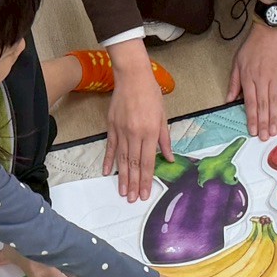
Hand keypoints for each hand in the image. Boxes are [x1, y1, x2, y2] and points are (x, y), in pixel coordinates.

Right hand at [104, 42, 172, 203]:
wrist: (132, 77)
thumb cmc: (151, 94)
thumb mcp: (163, 116)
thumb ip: (165, 139)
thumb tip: (169, 159)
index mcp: (149, 132)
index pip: (147, 162)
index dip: (146, 180)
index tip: (145, 194)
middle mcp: (134, 134)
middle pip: (133, 164)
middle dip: (133, 184)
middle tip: (132, 200)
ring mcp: (121, 131)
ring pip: (121, 159)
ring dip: (122, 177)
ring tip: (122, 192)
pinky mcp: (111, 126)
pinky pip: (110, 147)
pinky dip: (109, 160)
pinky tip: (108, 172)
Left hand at [230, 19, 276, 137]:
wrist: (270, 31)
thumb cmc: (252, 46)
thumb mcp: (237, 62)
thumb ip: (234, 82)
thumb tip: (229, 99)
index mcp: (249, 78)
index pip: (250, 103)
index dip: (252, 119)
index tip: (252, 131)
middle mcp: (262, 80)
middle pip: (263, 106)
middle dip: (264, 124)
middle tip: (264, 138)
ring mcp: (276, 78)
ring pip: (275, 102)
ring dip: (275, 118)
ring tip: (275, 132)